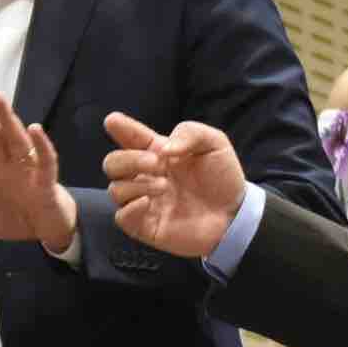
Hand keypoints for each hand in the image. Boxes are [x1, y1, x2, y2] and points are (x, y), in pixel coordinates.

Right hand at [100, 112, 243, 260]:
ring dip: (135, 184)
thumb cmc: (223, 178)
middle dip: (129, 159)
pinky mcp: (145, 226)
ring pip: (115, 189)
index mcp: (158, 153)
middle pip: (113, 163)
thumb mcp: (213, 143)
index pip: (130, 137)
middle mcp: (146, 176)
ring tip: (163, 186)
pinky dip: (130, 208)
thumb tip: (162, 149)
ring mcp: (144, 201)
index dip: (119, 127)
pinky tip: (149, 203)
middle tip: (156, 163)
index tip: (112, 120)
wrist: (235, 214)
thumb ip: (189, 133)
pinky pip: (122, 216)